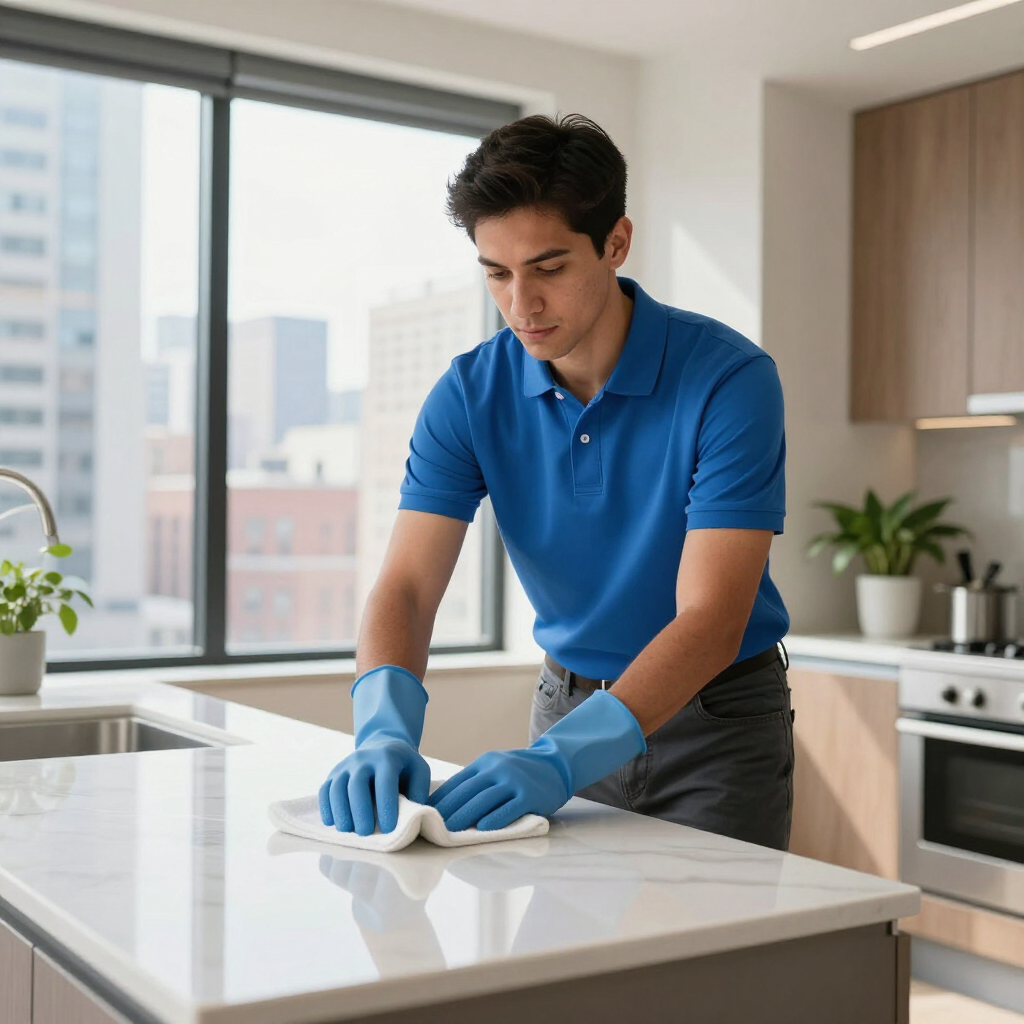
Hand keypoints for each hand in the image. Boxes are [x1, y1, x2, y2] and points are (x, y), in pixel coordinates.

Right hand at [319, 738, 429, 835]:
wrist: (383, 745)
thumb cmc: (404, 766)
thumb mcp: (419, 771)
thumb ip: (419, 792)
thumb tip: (412, 817)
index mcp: (387, 758)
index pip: (385, 782)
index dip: (386, 806)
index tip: (388, 829)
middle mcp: (363, 759)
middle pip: (357, 784)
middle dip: (360, 810)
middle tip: (366, 833)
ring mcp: (346, 765)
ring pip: (337, 787)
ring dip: (340, 811)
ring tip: (348, 831)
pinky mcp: (334, 773)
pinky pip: (324, 790)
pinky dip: (326, 807)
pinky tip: (332, 823)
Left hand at [428, 747, 570, 831]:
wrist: (556, 765)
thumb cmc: (521, 771)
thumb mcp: (497, 767)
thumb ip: (477, 780)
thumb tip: (447, 801)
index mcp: (485, 763)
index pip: (458, 782)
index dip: (441, 799)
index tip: (426, 813)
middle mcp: (498, 769)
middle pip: (468, 791)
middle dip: (448, 810)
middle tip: (432, 826)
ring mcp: (514, 781)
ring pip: (485, 800)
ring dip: (465, 816)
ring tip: (450, 830)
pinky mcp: (530, 795)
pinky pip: (510, 808)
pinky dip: (495, 819)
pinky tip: (483, 829)